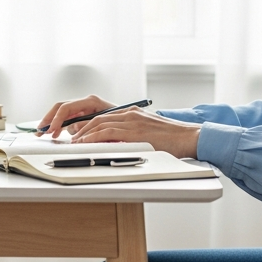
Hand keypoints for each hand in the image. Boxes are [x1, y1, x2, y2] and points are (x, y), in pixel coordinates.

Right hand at [37, 95, 115, 138]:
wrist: (133, 121)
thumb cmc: (122, 119)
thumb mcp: (105, 122)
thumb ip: (88, 124)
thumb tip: (73, 128)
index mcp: (90, 101)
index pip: (67, 107)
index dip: (57, 119)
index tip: (52, 130)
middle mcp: (85, 103)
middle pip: (60, 108)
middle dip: (49, 119)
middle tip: (40, 130)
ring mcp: (84, 109)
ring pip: (62, 114)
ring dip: (52, 123)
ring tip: (45, 134)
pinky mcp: (84, 116)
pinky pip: (68, 119)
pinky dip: (60, 126)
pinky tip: (55, 133)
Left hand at [71, 108, 201, 159]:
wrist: (189, 137)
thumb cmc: (173, 140)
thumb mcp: (148, 135)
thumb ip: (133, 137)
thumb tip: (119, 147)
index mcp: (133, 114)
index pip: (104, 117)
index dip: (89, 125)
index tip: (78, 134)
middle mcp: (131, 114)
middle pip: (98, 118)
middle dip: (82, 128)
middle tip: (72, 138)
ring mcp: (133, 121)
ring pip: (100, 123)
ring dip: (84, 134)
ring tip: (74, 143)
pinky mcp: (135, 130)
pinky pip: (109, 131)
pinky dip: (94, 137)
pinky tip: (86, 143)